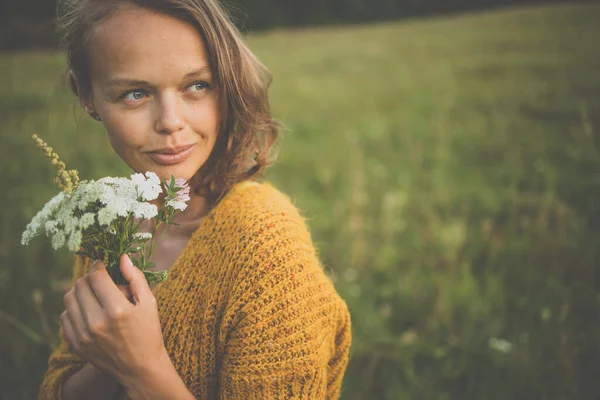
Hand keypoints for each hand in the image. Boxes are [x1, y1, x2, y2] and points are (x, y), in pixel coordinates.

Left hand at [61, 254, 165, 382]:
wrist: (140, 367)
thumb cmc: (148, 331)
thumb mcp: (149, 302)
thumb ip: (135, 277)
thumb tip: (122, 257)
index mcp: (117, 310)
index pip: (96, 276)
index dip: (98, 265)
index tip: (102, 264)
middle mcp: (97, 323)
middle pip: (80, 285)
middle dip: (89, 277)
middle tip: (99, 279)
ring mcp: (83, 335)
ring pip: (69, 299)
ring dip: (80, 291)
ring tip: (93, 294)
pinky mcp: (76, 344)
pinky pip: (65, 317)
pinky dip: (74, 309)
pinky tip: (88, 310)